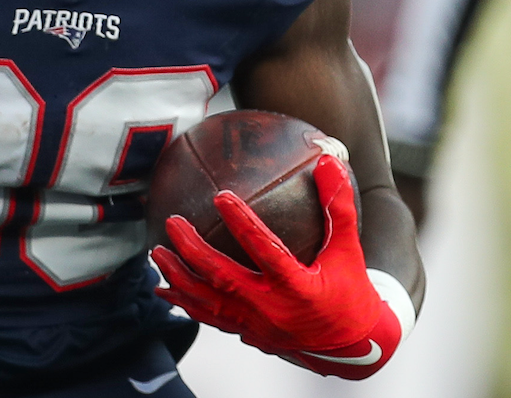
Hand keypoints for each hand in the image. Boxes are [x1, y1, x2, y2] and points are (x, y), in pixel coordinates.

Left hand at [152, 155, 406, 378]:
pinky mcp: (249, 335)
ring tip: (157, 253)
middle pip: (223, 279)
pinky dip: (186, 303)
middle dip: (192, 251)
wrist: (352, 348)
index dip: (242, 224)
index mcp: (298, 287)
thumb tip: (328, 162)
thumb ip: (339, 207)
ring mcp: (257, 326)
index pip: (266, 251)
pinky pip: (210, 319)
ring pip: (208, 303)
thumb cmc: (351, 294)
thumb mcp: (349, 250)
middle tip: (172, 223)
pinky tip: (166, 289)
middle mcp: (272, 309)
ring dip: (179, 278)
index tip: (221, 196)